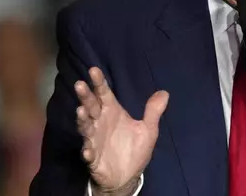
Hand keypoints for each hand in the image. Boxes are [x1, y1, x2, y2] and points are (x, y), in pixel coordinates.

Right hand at [75, 67, 168, 193]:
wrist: (126, 176)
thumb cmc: (134, 149)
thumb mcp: (148, 129)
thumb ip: (153, 111)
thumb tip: (165, 92)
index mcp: (113, 113)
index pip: (105, 94)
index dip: (100, 82)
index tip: (94, 69)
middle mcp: (101, 123)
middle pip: (91, 106)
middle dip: (85, 96)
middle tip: (80, 84)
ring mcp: (94, 139)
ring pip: (86, 127)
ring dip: (82, 120)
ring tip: (80, 111)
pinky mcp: (93, 157)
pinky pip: (88, 153)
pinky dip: (87, 151)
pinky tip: (87, 150)